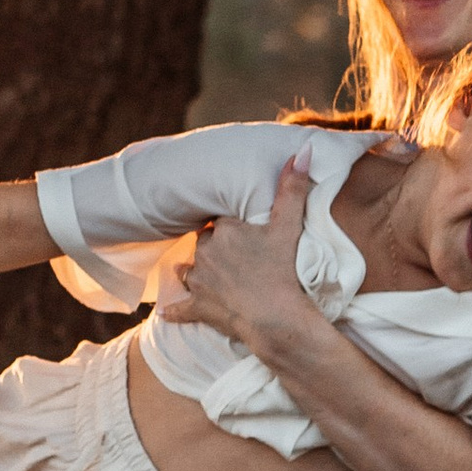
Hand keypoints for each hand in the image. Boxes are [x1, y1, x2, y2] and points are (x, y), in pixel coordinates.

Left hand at [158, 159, 316, 354]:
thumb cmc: (284, 272)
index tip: (242, 231)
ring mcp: (199, 280)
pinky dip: (176, 309)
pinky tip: (167, 312)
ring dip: (195, 269)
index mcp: (224, 230)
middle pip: (205, 242)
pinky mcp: (199, 307)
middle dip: (215, 246)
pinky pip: (181, 307)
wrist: (276, 319)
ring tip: (205, 272)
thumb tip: (303, 152)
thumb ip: (293, 189)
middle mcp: (206, 251)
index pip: (220, 220)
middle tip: (234, 254)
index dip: (230, 225)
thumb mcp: (290, 227)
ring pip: (188, 268)